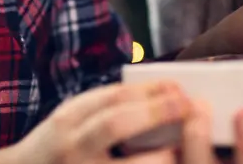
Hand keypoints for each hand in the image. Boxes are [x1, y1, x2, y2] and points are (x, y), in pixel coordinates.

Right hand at [0, 81, 190, 163]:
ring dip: (154, 156)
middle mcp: (71, 145)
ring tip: (179, 147)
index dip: (148, 91)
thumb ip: (104, 109)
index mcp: (69, 119)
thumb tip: (159, 97)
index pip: (111, 98)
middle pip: (114, 124)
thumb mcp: (71, 120)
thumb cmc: (55, 148)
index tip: (178, 87)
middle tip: (187, 106)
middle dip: (153, 112)